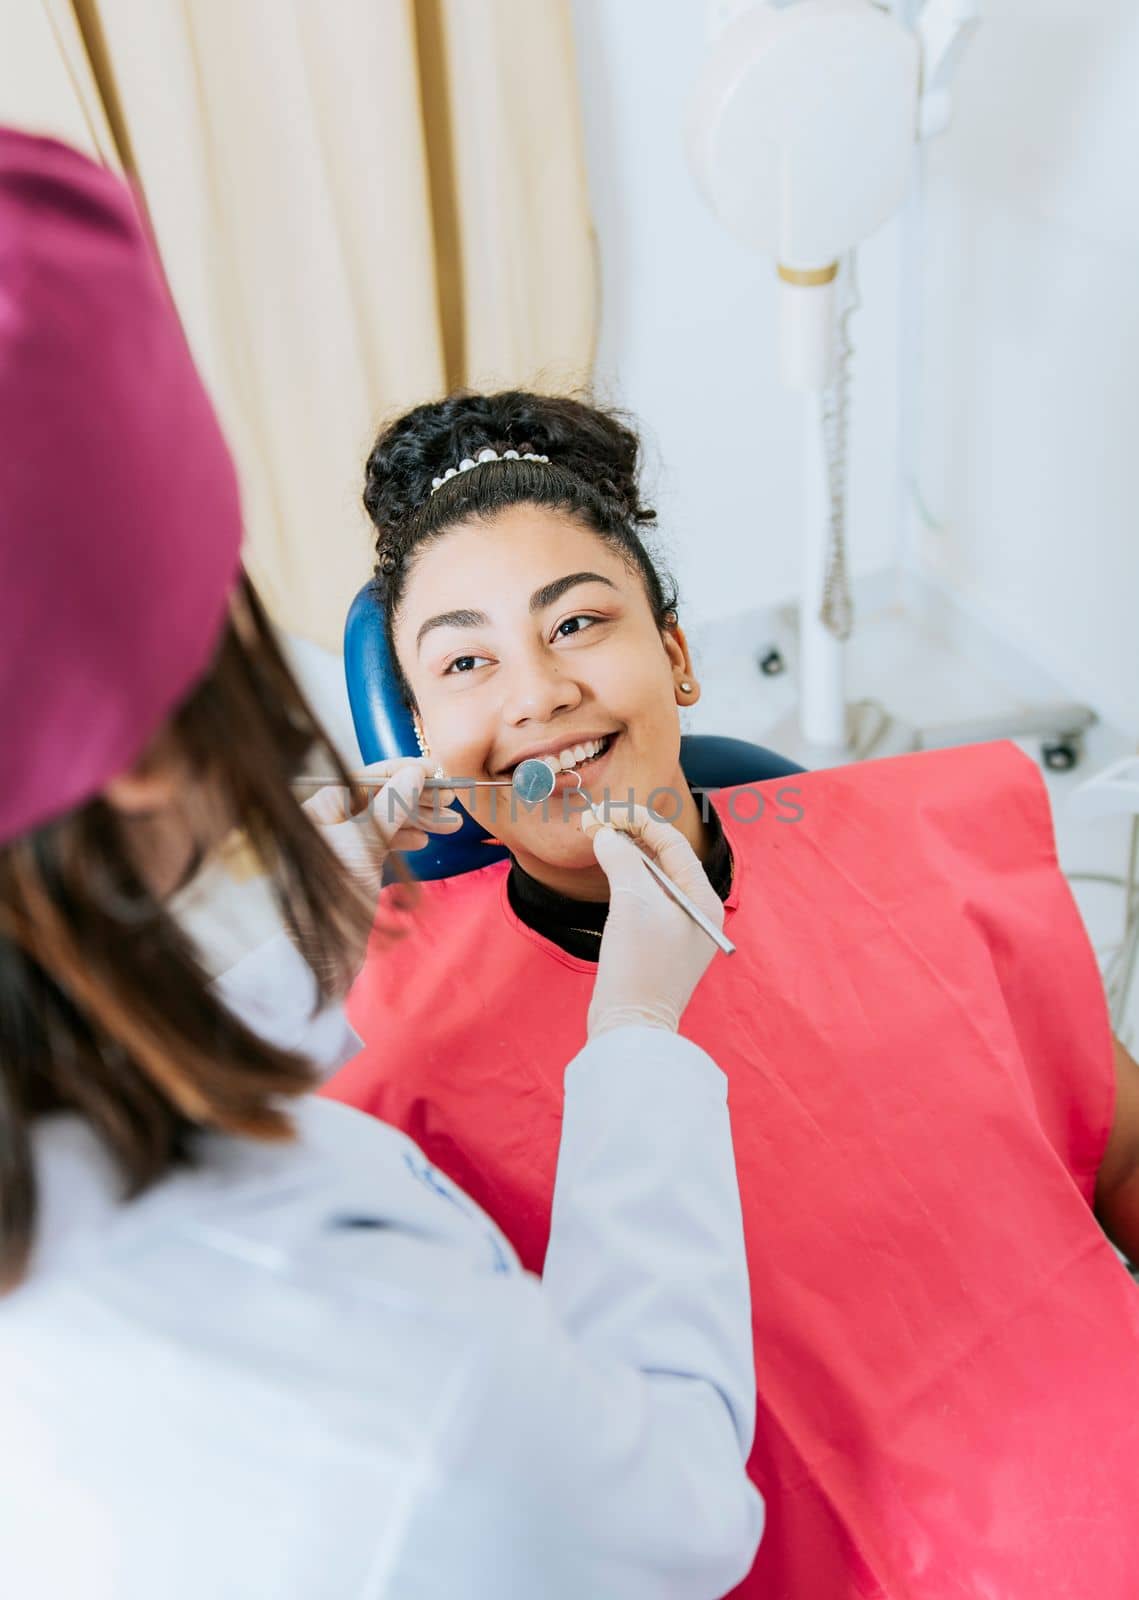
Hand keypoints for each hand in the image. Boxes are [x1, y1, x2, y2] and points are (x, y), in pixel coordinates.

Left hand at [303, 758, 460, 895]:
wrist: (322, 945)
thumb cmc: (333, 889)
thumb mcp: (365, 842)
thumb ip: (392, 806)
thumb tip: (414, 774)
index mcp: (323, 806)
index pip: (368, 777)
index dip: (404, 771)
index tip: (436, 770)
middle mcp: (331, 819)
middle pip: (381, 798)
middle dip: (418, 798)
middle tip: (451, 799)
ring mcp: (344, 842)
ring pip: (387, 821)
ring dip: (420, 820)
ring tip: (452, 823)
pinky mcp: (355, 864)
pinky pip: (384, 842)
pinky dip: (405, 840)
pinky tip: (424, 840)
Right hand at [582, 804, 725, 1038]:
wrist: (631, 1026)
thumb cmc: (638, 965)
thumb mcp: (631, 904)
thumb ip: (621, 860)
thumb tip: (605, 834)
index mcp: (703, 899)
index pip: (673, 844)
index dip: (638, 821)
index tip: (605, 812)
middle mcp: (697, 911)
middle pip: (665, 858)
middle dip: (631, 835)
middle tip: (596, 822)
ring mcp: (679, 929)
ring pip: (653, 876)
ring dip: (627, 855)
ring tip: (598, 837)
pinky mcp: (659, 943)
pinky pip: (645, 897)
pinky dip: (626, 879)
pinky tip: (608, 868)